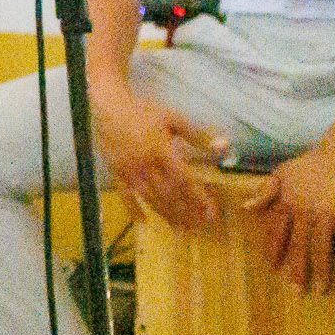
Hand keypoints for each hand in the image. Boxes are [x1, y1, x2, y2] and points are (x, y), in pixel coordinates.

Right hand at [89, 86, 222, 229]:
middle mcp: (146, 165)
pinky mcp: (116, 172)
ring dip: (165, 215)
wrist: (108, 106)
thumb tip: (225, 146)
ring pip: (149, 198)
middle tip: (198, 227)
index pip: (184, 180)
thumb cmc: (143, 111)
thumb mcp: (174, 119)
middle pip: (168, 195)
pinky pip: (124, 196)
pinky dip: (134, 210)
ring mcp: (129, 171)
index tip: (211, 212)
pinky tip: (144, 222)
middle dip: (185, 212)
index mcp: (161, 151)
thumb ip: (199, 136)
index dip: (198, 198)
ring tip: (179, 228)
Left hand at [245, 144, 334, 295]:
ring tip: (319, 290)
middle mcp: (305, 212)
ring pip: (320, 249)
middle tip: (294, 290)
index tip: (272, 269)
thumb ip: (265, 192)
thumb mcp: (283, 173)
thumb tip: (245, 208)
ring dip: (320, 272)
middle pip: (298, 246)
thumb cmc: (314, 164)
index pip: (276, 232)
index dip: (274, 251)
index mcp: (287, 203)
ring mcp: (327, 215)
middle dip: (296, 269)